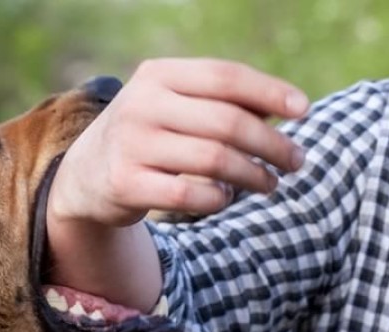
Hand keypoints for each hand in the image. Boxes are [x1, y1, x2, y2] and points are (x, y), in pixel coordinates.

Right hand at [46, 59, 309, 311]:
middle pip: (227, 122)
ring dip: (253, 175)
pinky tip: (225, 198)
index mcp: (157, 75)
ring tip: (269, 184)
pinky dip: (218, 199)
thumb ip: (218, 102)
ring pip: (214, 160)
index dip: (270, 92)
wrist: (84, 176)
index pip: (225, 77)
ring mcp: (131, 145)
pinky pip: (191, 195)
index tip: (303, 111)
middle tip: (296, 161)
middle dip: (271, 144)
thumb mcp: (172, 106)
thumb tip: (286, 109)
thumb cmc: (146, 137)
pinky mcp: (125, 184)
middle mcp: (140, 105)